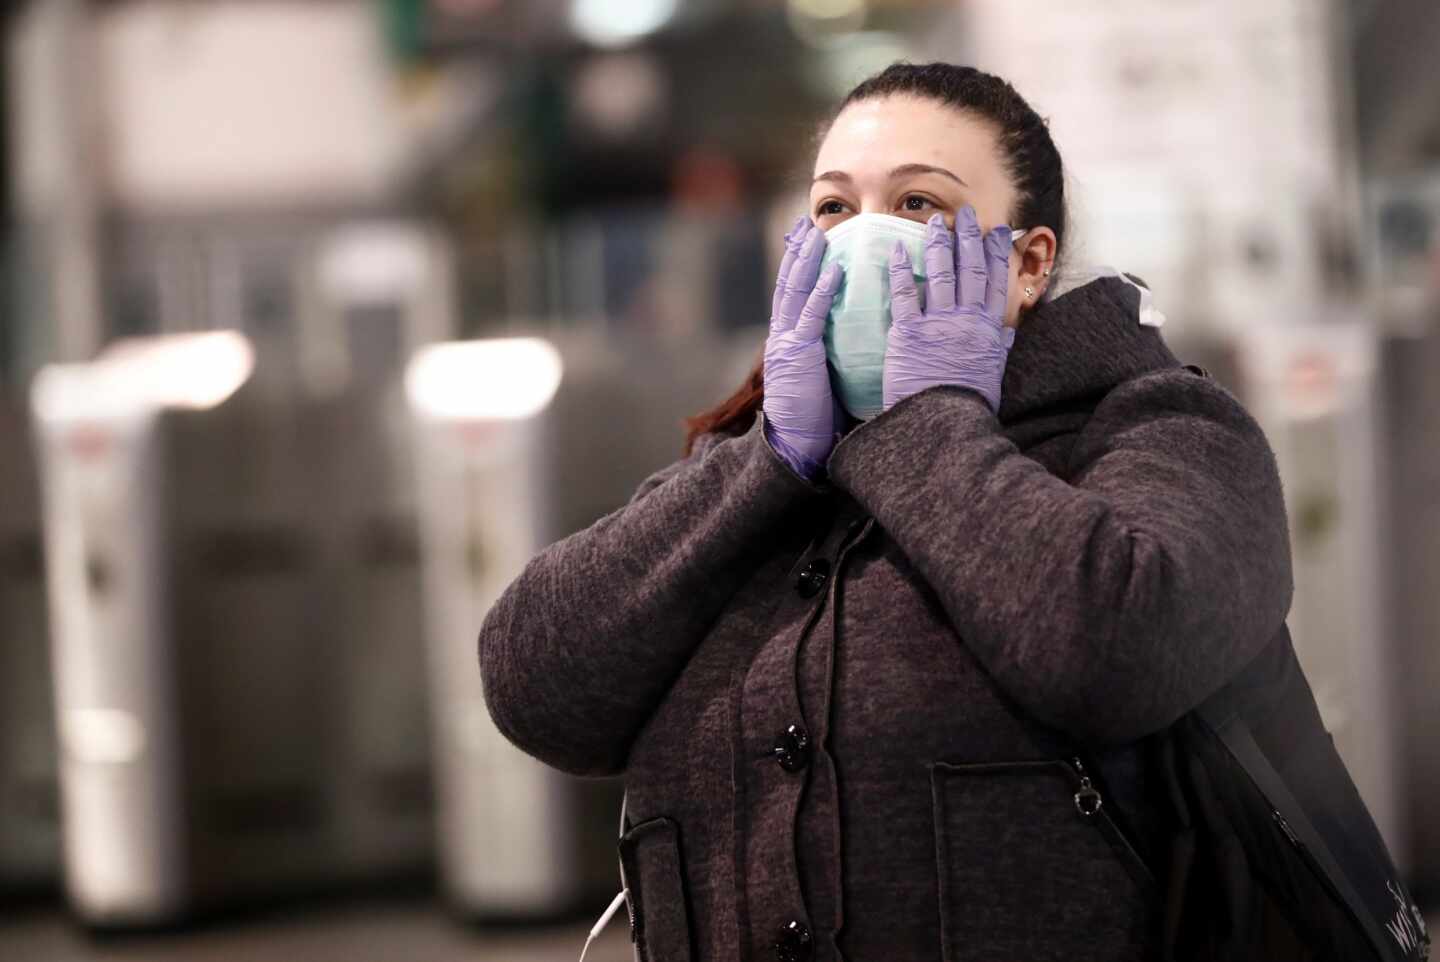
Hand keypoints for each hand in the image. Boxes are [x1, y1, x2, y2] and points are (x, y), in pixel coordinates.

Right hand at [763, 216, 844, 478]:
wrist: (796, 446)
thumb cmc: (816, 418)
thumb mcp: (822, 377)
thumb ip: (829, 353)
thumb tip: (854, 337)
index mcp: (788, 341)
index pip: (792, 294)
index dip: (798, 265)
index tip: (807, 240)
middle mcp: (782, 336)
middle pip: (789, 283)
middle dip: (798, 251)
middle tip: (806, 224)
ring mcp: (787, 344)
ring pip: (794, 290)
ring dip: (807, 259)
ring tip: (817, 233)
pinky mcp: (798, 356)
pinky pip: (810, 316)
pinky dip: (821, 291)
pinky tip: (834, 270)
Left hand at [883, 206, 1014, 413]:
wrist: (941, 425)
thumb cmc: (966, 405)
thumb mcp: (991, 375)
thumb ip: (997, 349)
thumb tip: (1008, 332)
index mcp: (988, 330)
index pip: (996, 282)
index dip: (998, 253)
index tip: (999, 231)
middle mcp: (966, 321)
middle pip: (970, 269)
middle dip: (969, 238)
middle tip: (965, 214)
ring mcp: (938, 324)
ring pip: (941, 274)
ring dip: (939, 244)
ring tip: (934, 222)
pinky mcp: (908, 333)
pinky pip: (905, 295)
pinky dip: (903, 270)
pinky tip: (900, 250)